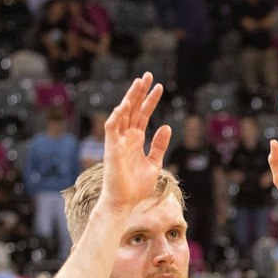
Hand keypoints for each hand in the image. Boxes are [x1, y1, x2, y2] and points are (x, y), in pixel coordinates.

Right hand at [99, 73, 171, 212]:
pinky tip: (125, 104)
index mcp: (136, 140)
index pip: (143, 115)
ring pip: (124, 114)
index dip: (150, 100)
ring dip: (130, 98)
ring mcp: (118, 141)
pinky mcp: (111, 148)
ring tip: (139, 81)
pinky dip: (117, 116)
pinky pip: (112, 127)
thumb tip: (166, 125)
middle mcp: (126, 137)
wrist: (124, 202)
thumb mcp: (154, 163)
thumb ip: (159, 145)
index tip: (159, 87)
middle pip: (133, 109)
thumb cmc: (136, 187)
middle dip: (140, 92)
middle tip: (148, 75)